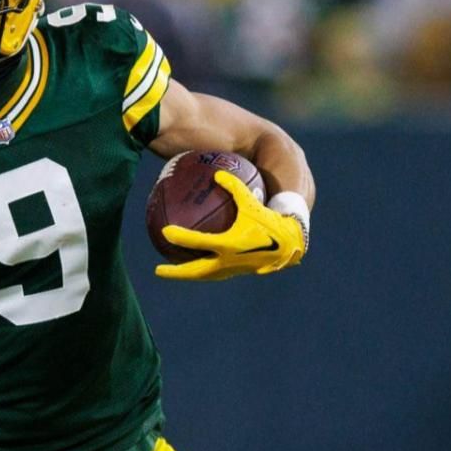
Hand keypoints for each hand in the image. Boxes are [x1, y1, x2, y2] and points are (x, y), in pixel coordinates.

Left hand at [155, 170, 306, 281]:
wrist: (293, 242)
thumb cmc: (273, 219)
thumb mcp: (252, 201)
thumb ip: (235, 187)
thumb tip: (217, 175)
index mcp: (231, 245)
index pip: (201, 243)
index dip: (182, 238)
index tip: (166, 233)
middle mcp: (231, 262)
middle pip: (197, 270)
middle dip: (177, 272)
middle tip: (157, 270)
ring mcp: (235, 269)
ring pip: (207, 275)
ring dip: (190, 274)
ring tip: (175, 271)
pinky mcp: (241, 271)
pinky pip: (219, 271)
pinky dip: (207, 268)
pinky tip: (200, 261)